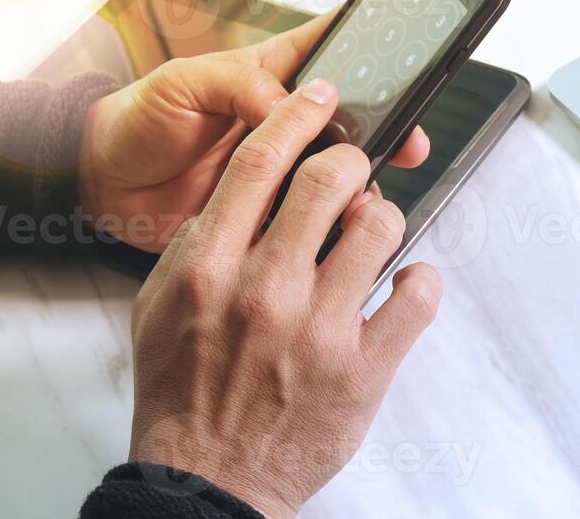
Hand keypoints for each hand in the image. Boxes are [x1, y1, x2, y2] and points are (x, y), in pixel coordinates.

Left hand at [80, 15, 429, 251]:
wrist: (99, 184)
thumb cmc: (139, 118)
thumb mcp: (185, 84)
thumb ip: (241, 87)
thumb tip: (295, 105)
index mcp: (271, 74)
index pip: (335, 48)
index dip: (375, 51)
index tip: (409, 58)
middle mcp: (283, 121)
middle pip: (354, 116)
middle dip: (387, 126)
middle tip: (409, 141)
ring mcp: (280, 168)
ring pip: (338, 170)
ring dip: (360, 180)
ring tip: (370, 190)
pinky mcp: (268, 212)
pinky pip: (310, 216)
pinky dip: (330, 224)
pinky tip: (343, 227)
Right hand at [126, 79, 441, 516]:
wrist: (205, 480)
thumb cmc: (183, 393)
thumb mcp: (160, 305)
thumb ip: (197, 242)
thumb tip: (243, 192)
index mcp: (211, 267)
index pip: (261, 162)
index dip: (298, 116)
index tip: (320, 100)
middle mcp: (266, 291)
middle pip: (331, 179)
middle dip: (352, 162)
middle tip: (354, 172)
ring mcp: (320, 331)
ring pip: (382, 227)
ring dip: (383, 219)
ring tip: (372, 233)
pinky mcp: (364, 370)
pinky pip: (418, 296)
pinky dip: (419, 281)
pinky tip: (403, 285)